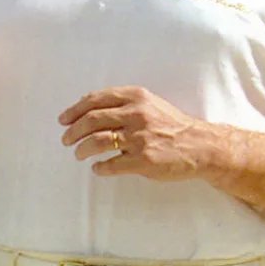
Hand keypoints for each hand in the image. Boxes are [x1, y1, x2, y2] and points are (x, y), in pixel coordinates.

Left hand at [58, 86, 222, 180]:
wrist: (201, 145)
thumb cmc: (171, 124)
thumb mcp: (149, 103)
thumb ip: (122, 103)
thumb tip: (86, 109)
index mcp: (136, 97)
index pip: (95, 99)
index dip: (75, 110)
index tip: (63, 120)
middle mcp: (136, 114)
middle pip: (92, 120)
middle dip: (73, 131)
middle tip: (66, 140)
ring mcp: (139, 137)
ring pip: (97, 141)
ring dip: (82, 149)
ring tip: (78, 154)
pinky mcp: (144, 159)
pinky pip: (112, 164)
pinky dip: (100, 167)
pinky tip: (97, 168)